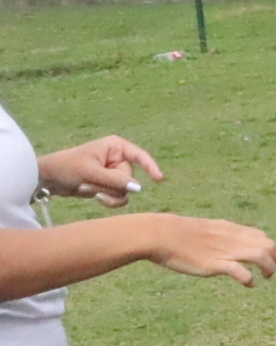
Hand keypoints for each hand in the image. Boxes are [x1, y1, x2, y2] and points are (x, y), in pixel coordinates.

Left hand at [38, 135, 162, 206]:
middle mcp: (117, 159)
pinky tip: (91, 194)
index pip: (139, 156)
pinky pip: (118, 196)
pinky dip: (106, 199)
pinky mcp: (109, 185)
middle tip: (91, 185)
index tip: (159, 179)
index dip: (151, 167)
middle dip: (111, 186)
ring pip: (125, 191)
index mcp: (115, 147)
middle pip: (129, 179)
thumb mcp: (91, 173)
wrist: (48, 178)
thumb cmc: (67, 167)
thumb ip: (116, 181)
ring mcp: (113, 173)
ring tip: (87, 188)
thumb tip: (139, 188)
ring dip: (107, 193)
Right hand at [147, 215, 275, 287]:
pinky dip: (249, 278)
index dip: (270, 249)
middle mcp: (232, 238)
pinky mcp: (214, 263)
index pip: (262, 236)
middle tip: (270, 272)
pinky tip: (249, 284)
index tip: (267, 260)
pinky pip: (240, 271)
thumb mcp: (204, 230)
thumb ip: (218, 237)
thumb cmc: (177, 234)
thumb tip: (224, 247)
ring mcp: (224, 251)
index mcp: (230, 229)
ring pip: (261, 255)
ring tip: (265, 277)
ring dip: (269, 268)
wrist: (159, 234)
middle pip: (268, 245)